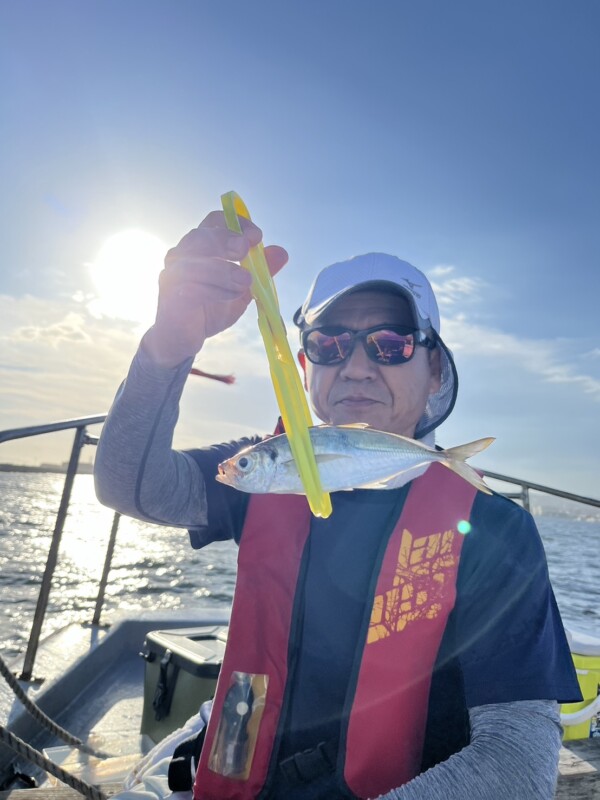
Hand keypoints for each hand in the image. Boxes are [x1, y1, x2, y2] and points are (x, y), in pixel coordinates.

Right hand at [142, 210, 287, 366]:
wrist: (182, 338)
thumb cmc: (209, 308)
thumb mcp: (241, 288)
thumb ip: (260, 270)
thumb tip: (282, 253)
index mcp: (199, 246)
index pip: (214, 220)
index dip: (236, 223)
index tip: (257, 237)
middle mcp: (181, 254)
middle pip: (200, 236)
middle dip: (225, 239)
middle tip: (245, 249)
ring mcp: (172, 274)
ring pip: (195, 263)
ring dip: (224, 270)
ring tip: (246, 282)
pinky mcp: (170, 296)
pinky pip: (192, 289)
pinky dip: (215, 291)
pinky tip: (233, 296)